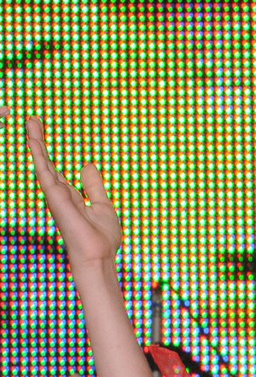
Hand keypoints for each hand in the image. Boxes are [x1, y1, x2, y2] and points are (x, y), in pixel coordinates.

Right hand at [26, 117, 121, 266]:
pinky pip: (44, 170)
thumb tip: (88, 165)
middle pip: (46, 163)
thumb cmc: (102, 238)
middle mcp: (60, 195)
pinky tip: (34, 138)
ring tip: (31, 121)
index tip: (43, 138)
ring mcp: (55, 195)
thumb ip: (94, 186)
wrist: (99, 255)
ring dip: (36, 142)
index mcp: (70, 197)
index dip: (49, 155)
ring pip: (42, 163)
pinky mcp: (54, 196)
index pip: (56, 172)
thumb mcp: (102, 205)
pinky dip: (39, 153)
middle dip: (39, 142)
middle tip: (33, 120)